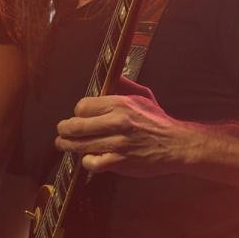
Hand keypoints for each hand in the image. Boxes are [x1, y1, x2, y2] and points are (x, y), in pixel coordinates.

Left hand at [54, 78, 190, 176]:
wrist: (176, 145)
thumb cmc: (158, 121)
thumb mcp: (143, 96)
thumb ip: (124, 85)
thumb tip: (112, 75)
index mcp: (121, 104)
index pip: (83, 106)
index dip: (78, 112)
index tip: (78, 116)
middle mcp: (117, 122)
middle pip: (76, 126)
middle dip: (64, 129)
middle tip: (61, 131)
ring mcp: (118, 143)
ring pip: (81, 145)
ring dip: (68, 145)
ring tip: (63, 144)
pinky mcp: (120, 162)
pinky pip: (93, 162)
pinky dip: (87, 161)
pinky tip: (87, 158)